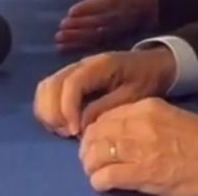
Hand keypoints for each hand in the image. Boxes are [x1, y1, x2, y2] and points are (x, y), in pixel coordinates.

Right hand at [34, 49, 176, 137]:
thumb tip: (81, 123)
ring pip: (45, 88)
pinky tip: (62, 124)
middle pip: (51, 85)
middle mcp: (80, 64)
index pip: (71, 84)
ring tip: (65, 130)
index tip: (74, 132)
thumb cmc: (145, 80)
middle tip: (68, 134)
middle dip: (54, 113)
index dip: (68, 109)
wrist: (152, 65)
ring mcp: (73, 70)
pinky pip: (48, 91)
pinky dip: (48, 109)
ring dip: (48, 112)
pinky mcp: (70, 78)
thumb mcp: (133, 96)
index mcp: (99, 65)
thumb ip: (106, 108)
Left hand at [56, 0, 157, 52]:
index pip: (98, 5)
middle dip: (77, 26)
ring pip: (90, 36)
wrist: (144, 7)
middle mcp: (110, 17)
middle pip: (92, 23)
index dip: (85, 8)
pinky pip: (90, 45)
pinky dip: (76, 48)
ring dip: (74, 39)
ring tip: (59, 39)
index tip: (71, 11)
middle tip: (61, 28)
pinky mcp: (105, 39)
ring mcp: (108, 30)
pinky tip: (61, 49)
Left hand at [79, 98, 197, 195]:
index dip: (95, 131)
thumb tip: (118, 133)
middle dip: (87, 148)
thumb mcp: (170, 117)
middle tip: (90, 160)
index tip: (96, 142)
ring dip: (90, 166)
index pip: (105, 116)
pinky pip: (104, 176)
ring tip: (95, 172)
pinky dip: (99, 182)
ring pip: (95, 154)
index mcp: (146, 107)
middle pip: (95, 134)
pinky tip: (105, 184)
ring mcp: (139, 148)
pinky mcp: (141, 173)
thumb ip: (143, 121)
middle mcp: (138, 124)